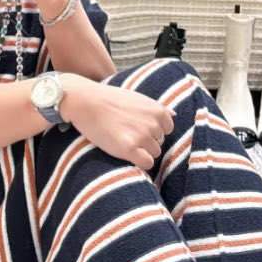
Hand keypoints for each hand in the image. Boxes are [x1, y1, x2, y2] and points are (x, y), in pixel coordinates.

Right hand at [60, 75, 174, 170]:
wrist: (86, 102)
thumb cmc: (110, 99)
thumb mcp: (138, 98)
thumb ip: (156, 108)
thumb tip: (175, 114)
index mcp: (157, 110)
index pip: (167, 130)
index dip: (153, 131)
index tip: (138, 129)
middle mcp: (153, 124)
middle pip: (160, 143)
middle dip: (146, 142)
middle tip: (127, 135)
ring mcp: (142, 137)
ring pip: (153, 154)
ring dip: (141, 152)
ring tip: (124, 142)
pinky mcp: (129, 149)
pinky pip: (146, 164)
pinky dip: (139, 162)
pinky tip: (126, 153)